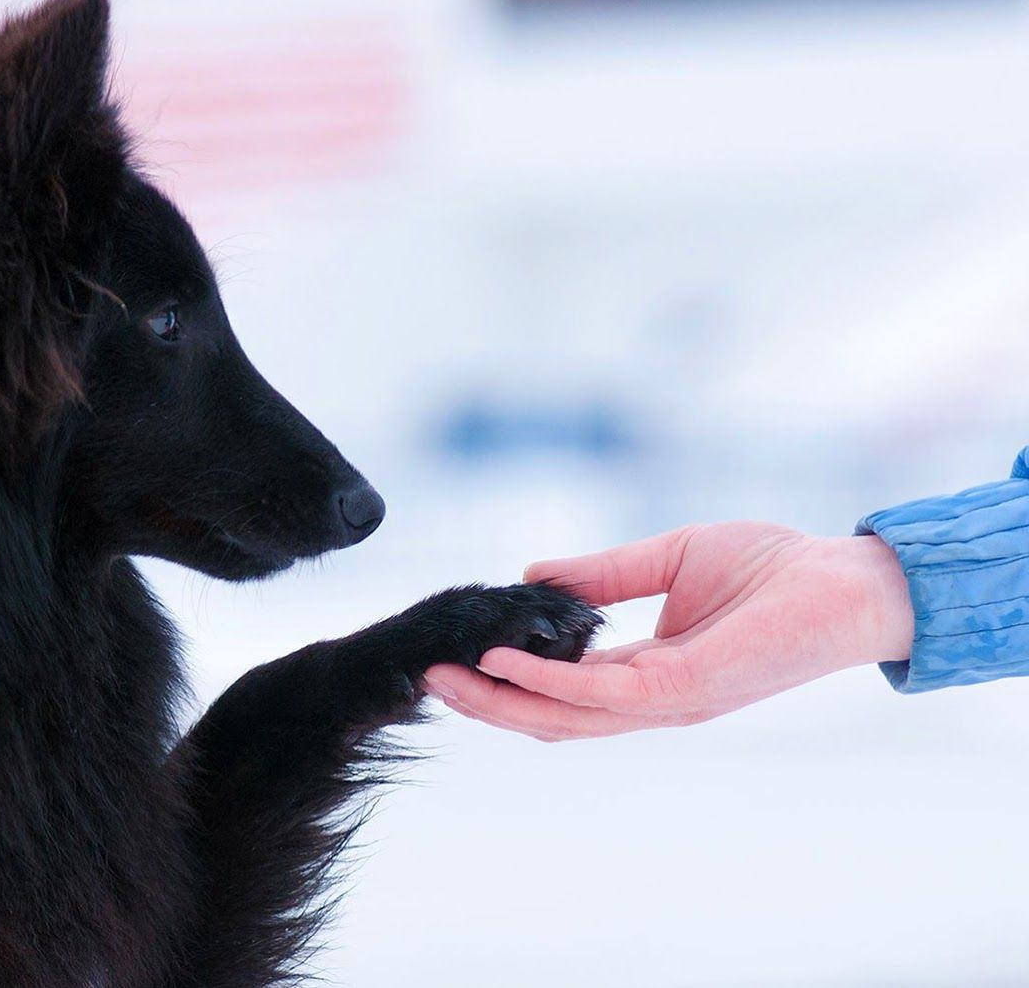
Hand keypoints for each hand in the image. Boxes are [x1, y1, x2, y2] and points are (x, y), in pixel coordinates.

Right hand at [421, 522, 914, 739]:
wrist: (848, 579)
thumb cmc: (776, 567)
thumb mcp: (668, 557)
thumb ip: (604, 574)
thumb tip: (534, 576)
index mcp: (648, 671)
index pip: (562, 689)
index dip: (506, 679)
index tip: (454, 656)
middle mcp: (653, 697)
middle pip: (550, 717)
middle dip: (485, 703)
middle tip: (425, 679)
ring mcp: (667, 699)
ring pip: (564, 717)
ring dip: (498, 700)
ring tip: (444, 675)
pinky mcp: (685, 687)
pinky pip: (600, 693)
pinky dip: (544, 679)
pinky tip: (501, 657)